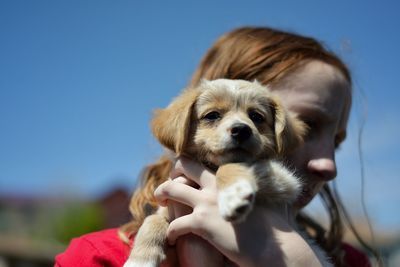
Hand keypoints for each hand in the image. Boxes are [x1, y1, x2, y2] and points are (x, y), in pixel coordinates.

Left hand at [155, 156, 324, 266]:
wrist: (274, 247)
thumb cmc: (273, 227)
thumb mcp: (265, 199)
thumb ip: (255, 188)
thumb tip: (264, 186)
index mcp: (229, 177)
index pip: (203, 162)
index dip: (189, 167)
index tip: (184, 176)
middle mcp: (216, 184)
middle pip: (184, 165)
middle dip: (171, 173)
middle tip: (168, 188)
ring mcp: (207, 202)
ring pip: (171, 189)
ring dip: (161, 195)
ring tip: (159, 204)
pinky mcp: (202, 222)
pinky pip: (175, 223)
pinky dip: (170, 231)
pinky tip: (172, 238)